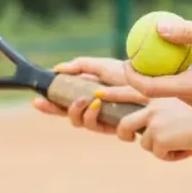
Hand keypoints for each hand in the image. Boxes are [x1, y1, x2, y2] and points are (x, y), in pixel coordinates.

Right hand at [30, 57, 146, 133]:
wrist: (155, 84)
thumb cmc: (131, 74)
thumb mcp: (103, 65)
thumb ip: (80, 66)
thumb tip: (57, 69)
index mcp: (88, 95)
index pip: (63, 102)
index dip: (48, 104)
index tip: (36, 100)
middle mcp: (94, 109)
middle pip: (67, 115)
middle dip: (56, 110)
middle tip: (52, 101)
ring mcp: (104, 119)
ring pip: (80, 123)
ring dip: (76, 112)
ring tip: (84, 99)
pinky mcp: (115, 127)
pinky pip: (97, 127)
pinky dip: (92, 116)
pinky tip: (96, 104)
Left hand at [114, 97, 191, 161]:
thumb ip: (177, 95)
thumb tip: (184, 90)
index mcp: (156, 94)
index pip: (126, 90)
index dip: (111, 93)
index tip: (98, 94)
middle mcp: (151, 107)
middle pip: (123, 126)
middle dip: (126, 135)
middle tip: (139, 138)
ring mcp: (153, 122)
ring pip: (141, 142)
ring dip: (158, 147)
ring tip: (178, 144)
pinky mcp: (159, 138)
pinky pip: (158, 153)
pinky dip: (172, 156)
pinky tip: (188, 151)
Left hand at [123, 18, 191, 120]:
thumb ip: (190, 33)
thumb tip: (159, 28)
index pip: (151, 88)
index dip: (132, 76)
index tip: (127, 61)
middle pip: (166, 92)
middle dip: (154, 75)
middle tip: (148, 53)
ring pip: (185, 94)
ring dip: (180, 77)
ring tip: (189, 53)